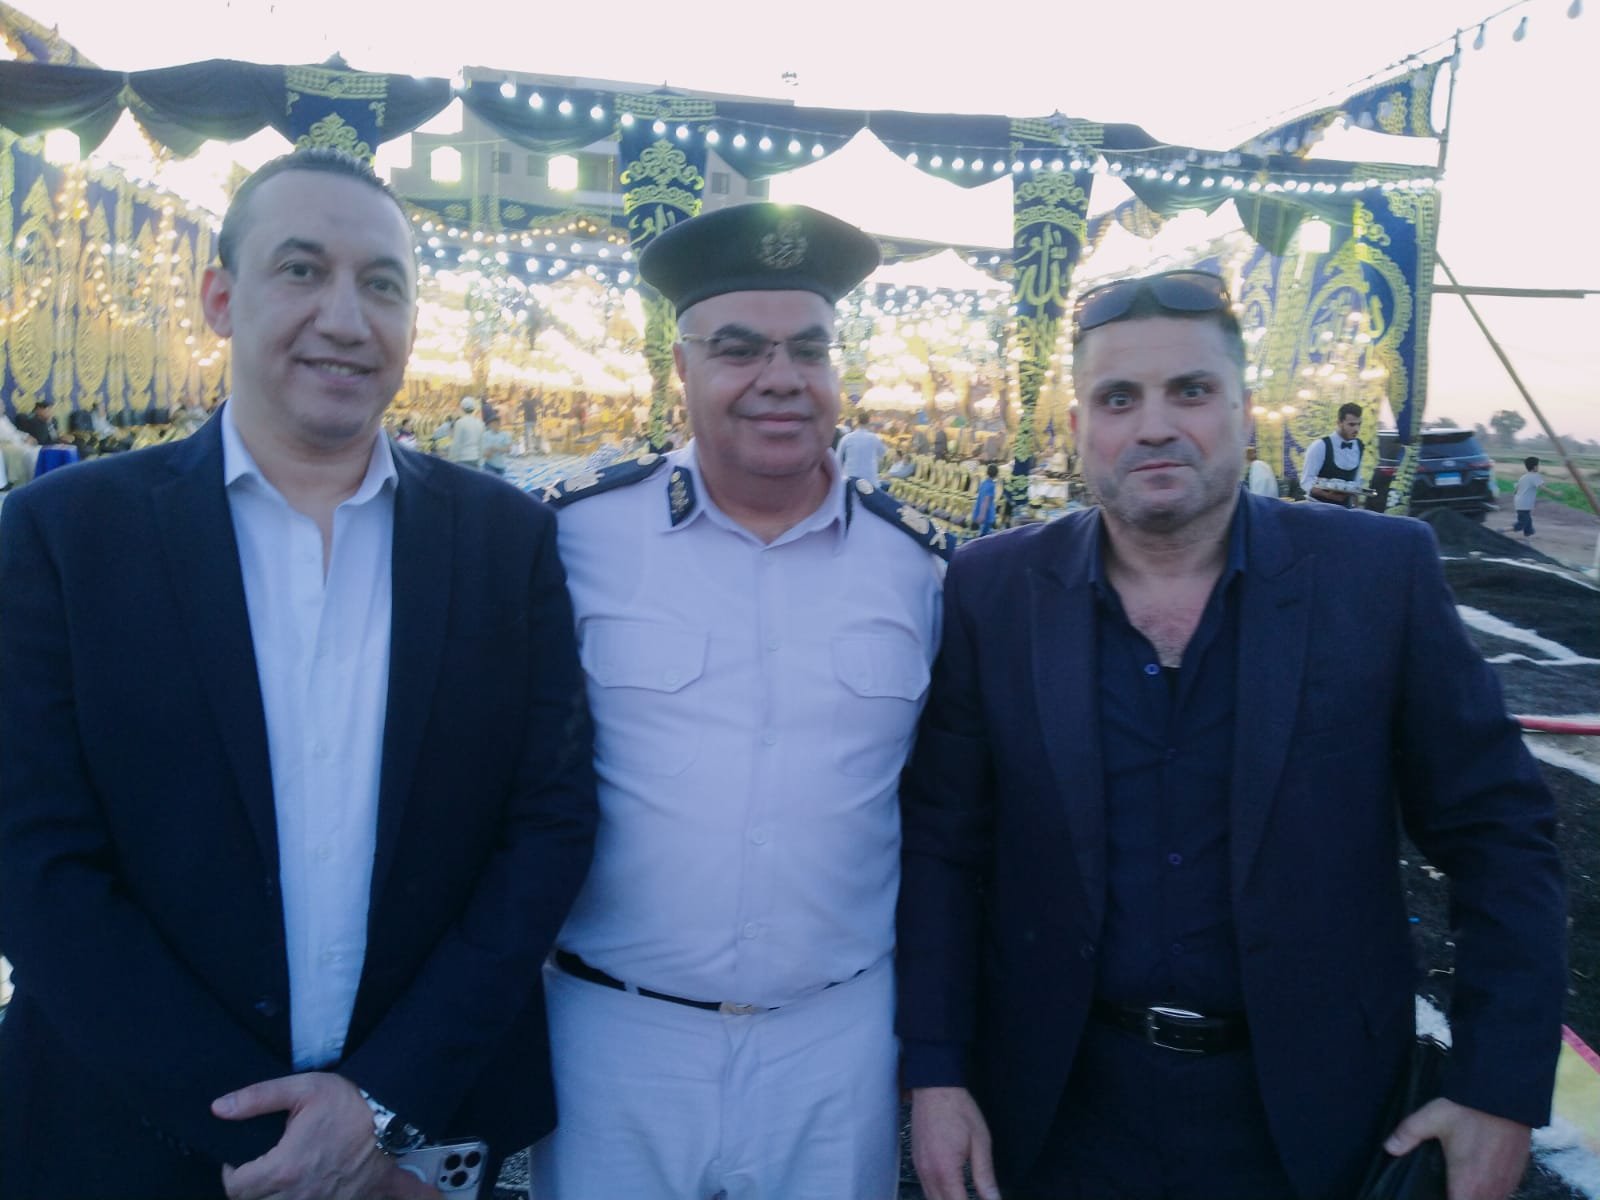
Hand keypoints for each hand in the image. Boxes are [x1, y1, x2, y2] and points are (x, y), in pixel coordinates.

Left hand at [213, 1072, 440, 1199]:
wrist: (392, 1115)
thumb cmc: (346, 1101)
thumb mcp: (302, 1088)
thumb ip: (257, 1098)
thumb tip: (218, 1108)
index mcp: (284, 1168)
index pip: (236, 1188)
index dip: (231, 1173)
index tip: (239, 1161)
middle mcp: (300, 1194)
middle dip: (251, 1190)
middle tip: (258, 1169)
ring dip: (274, 1198)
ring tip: (279, 1180)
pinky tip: (311, 1189)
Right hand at [911, 1086, 1000, 1199]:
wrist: (934, 1087)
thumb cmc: (958, 1110)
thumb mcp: (980, 1142)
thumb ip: (985, 1176)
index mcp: (945, 1170)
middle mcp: (928, 1173)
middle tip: (973, 1198)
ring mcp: (919, 1168)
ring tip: (964, 1196)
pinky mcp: (917, 1162)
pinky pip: (926, 1189)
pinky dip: (938, 1197)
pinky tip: (951, 1194)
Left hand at [1384, 1097, 1530, 1199]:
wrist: (1506, 1094)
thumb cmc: (1468, 1109)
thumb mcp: (1432, 1117)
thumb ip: (1408, 1134)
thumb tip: (1389, 1148)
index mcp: (1468, 1185)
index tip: (1438, 1191)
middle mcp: (1491, 1191)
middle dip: (1459, 1197)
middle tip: (1445, 1184)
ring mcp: (1507, 1185)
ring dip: (1475, 1195)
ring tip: (1460, 1180)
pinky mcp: (1518, 1175)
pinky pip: (1502, 1193)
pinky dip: (1489, 1189)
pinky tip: (1478, 1176)